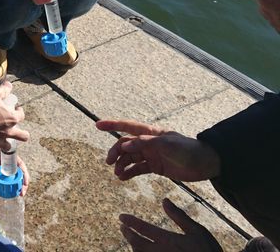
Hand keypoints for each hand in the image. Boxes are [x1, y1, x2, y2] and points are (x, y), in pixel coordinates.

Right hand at [0, 81, 29, 149]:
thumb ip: (5, 89)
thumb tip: (9, 86)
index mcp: (12, 118)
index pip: (22, 116)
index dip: (19, 111)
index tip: (15, 109)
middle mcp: (8, 131)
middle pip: (23, 136)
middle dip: (22, 132)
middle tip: (15, 126)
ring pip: (9, 145)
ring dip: (8, 141)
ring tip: (3, 135)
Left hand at [0, 139, 29, 195]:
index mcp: (9, 154)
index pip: (20, 165)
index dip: (25, 175)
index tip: (25, 184)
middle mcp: (7, 161)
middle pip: (18, 173)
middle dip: (21, 183)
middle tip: (20, 193)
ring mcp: (2, 166)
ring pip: (10, 177)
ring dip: (12, 186)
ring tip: (13, 194)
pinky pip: (1, 179)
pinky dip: (2, 185)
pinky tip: (2, 190)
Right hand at [98, 119, 220, 181]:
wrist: (206, 164)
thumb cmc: (188, 150)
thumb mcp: (167, 144)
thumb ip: (145, 143)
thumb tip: (124, 145)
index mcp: (151, 133)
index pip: (127, 126)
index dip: (112, 125)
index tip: (97, 125)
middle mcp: (148, 143)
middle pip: (125, 145)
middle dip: (115, 152)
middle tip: (109, 163)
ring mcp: (151, 154)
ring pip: (130, 158)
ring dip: (121, 164)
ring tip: (118, 174)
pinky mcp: (155, 166)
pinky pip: (137, 168)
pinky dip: (129, 172)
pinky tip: (123, 178)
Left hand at [119, 198, 222, 251]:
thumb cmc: (208, 251)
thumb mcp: (197, 231)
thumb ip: (179, 216)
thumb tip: (164, 200)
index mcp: (168, 240)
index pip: (143, 229)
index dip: (130, 222)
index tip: (121, 217)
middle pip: (136, 243)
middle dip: (128, 235)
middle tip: (122, 227)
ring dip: (133, 246)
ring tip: (131, 239)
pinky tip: (141, 250)